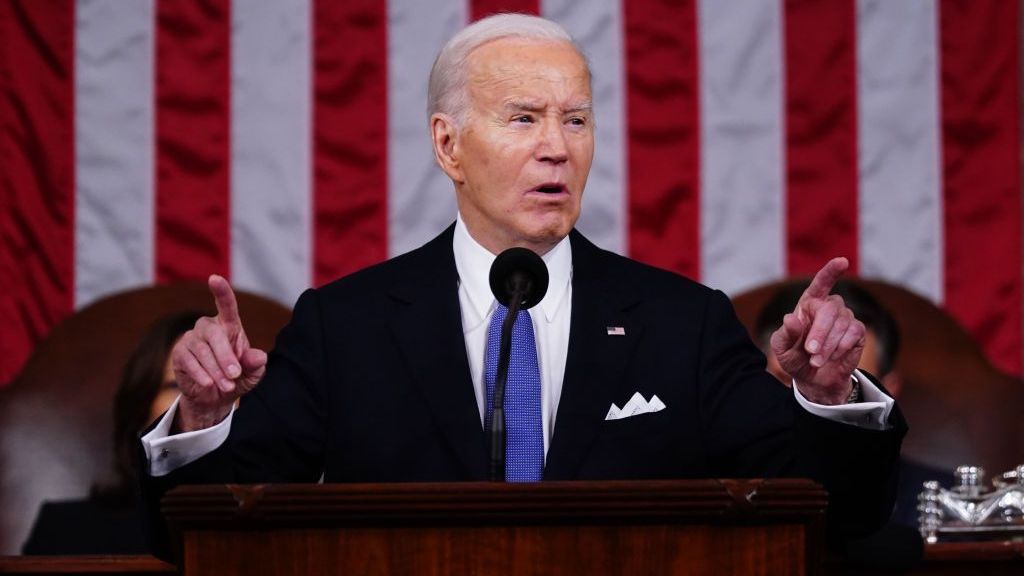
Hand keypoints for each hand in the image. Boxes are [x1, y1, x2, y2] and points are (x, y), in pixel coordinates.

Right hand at [170, 275, 266, 431]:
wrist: (215, 397)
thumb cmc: (236, 378)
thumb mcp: (252, 373)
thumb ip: (255, 364)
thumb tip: (259, 356)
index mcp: (229, 325)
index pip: (226, 305)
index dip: (221, 291)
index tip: (214, 278)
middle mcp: (208, 327)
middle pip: (215, 334)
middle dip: (226, 357)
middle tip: (235, 375)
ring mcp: (191, 339)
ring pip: (203, 351)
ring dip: (216, 370)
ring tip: (227, 386)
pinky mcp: (179, 353)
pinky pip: (189, 361)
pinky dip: (201, 374)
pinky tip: (209, 384)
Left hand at [769, 258, 864, 404]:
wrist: (813, 379)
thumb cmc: (795, 358)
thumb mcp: (782, 349)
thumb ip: (785, 334)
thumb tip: (790, 318)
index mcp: (808, 303)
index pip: (821, 283)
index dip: (831, 271)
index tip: (842, 262)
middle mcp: (828, 306)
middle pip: (830, 309)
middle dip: (820, 332)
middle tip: (811, 351)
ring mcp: (845, 317)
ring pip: (842, 323)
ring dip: (828, 345)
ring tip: (817, 360)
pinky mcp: (857, 332)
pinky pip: (854, 333)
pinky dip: (842, 347)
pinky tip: (833, 356)